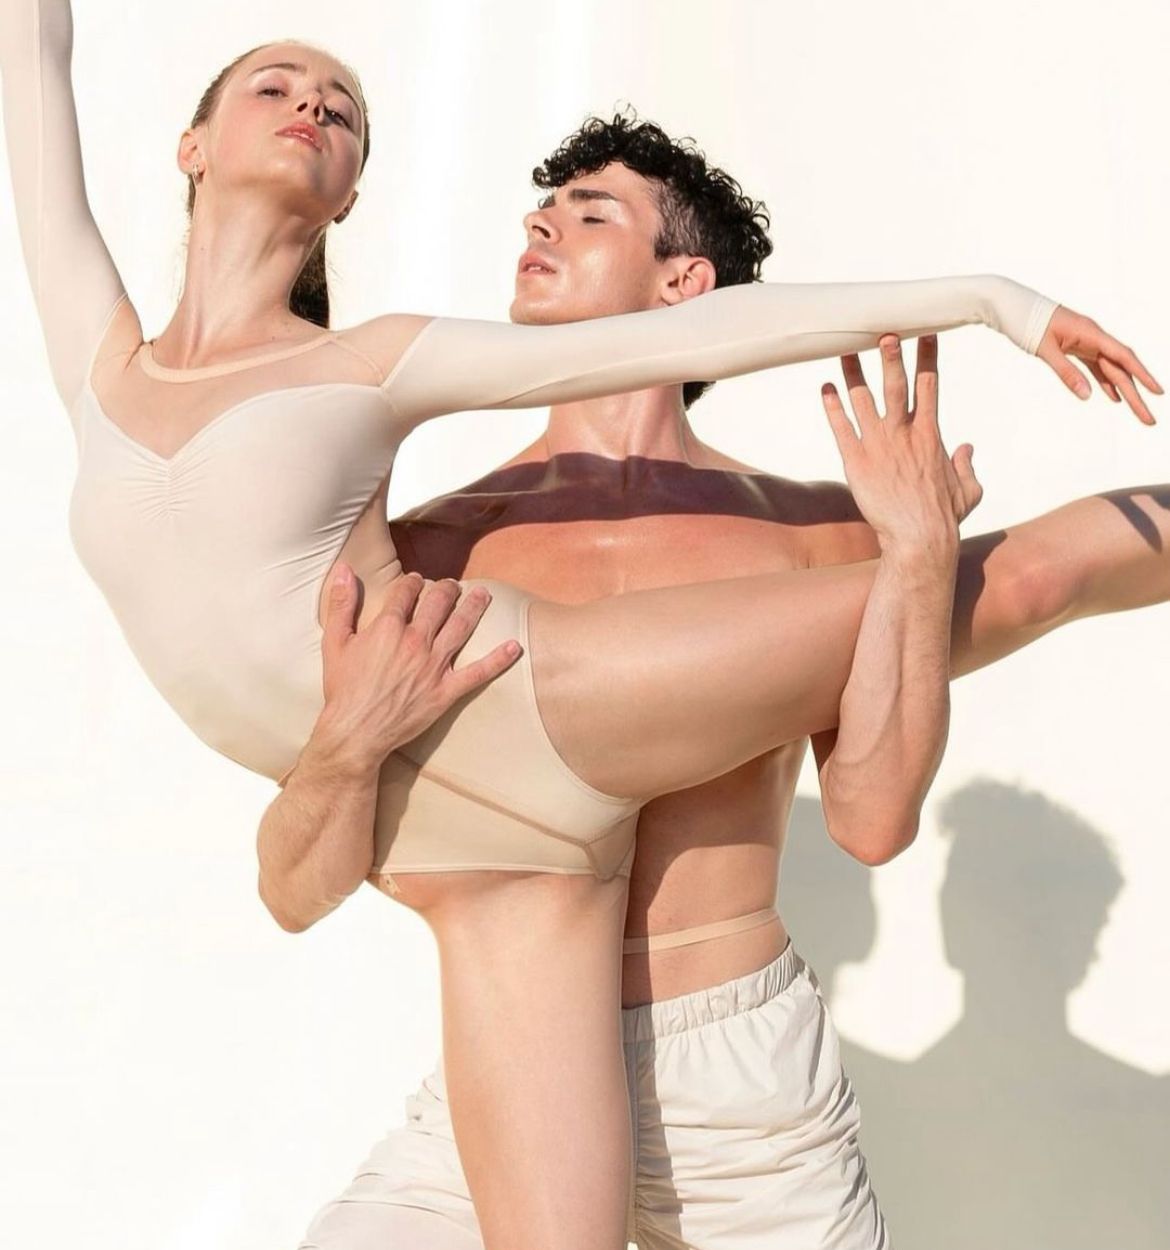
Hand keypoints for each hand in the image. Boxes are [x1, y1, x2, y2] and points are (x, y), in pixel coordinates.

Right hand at [317, 565, 520, 771]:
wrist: (356, 731)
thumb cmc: (343, 689)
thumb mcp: (334, 642)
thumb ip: (340, 604)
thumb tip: (344, 569)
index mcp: (388, 627)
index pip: (407, 591)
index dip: (412, 582)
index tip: (416, 580)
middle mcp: (415, 641)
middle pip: (439, 603)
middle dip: (447, 589)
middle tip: (452, 585)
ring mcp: (434, 666)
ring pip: (461, 627)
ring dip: (475, 607)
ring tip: (484, 595)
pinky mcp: (446, 690)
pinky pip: (478, 672)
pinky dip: (498, 659)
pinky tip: (515, 647)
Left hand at [822, 335, 980, 553]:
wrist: (919, 539)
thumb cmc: (945, 518)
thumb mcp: (968, 491)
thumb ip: (968, 466)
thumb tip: (968, 448)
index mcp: (931, 434)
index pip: (930, 385)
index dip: (927, 357)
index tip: (924, 333)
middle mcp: (903, 433)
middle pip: (895, 384)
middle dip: (890, 356)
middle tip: (884, 330)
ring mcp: (878, 445)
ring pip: (863, 400)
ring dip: (853, 373)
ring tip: (843, 349)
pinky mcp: (856, 462)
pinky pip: (841, 428)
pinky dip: (832, 408)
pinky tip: (824, 389)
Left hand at [1036, 306, 1161, 424]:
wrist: (1014, 306)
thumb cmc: (1029, 323)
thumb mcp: (1046, 350)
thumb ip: (1067, 373)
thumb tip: (1087, 396)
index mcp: (1091, 333)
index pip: (1123, 356)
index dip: (1142, 375)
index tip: (1157, 391)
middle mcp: (1094, 338)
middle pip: (1121, 369)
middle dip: (1136, 394)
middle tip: (1149, 419)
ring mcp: (1087, 343)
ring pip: (1110, 369)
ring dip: (1124, 390)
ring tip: (1137, 411)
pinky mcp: (1077, 347)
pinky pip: (1096, 367)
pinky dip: (1105, 382)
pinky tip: (1113, 398)